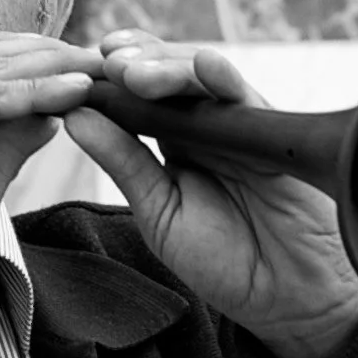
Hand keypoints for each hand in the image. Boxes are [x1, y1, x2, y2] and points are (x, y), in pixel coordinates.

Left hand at [63, 35, 357, 357]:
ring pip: (197, 77)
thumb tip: (75, 116)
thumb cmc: (225, 260)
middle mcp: (203, 124)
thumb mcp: (159, 211)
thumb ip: (124, 162)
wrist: (287, 295)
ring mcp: (237, 123)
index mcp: (170, 140)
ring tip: (134, 72)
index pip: (133, 95)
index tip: (71, 71)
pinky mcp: (272, 130)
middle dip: (133, 64)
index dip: (105, 79)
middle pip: (164, 74)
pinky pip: (246, 96)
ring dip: (166, 68)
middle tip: (104, 63)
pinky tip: (203, 67)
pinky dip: (224, 78)